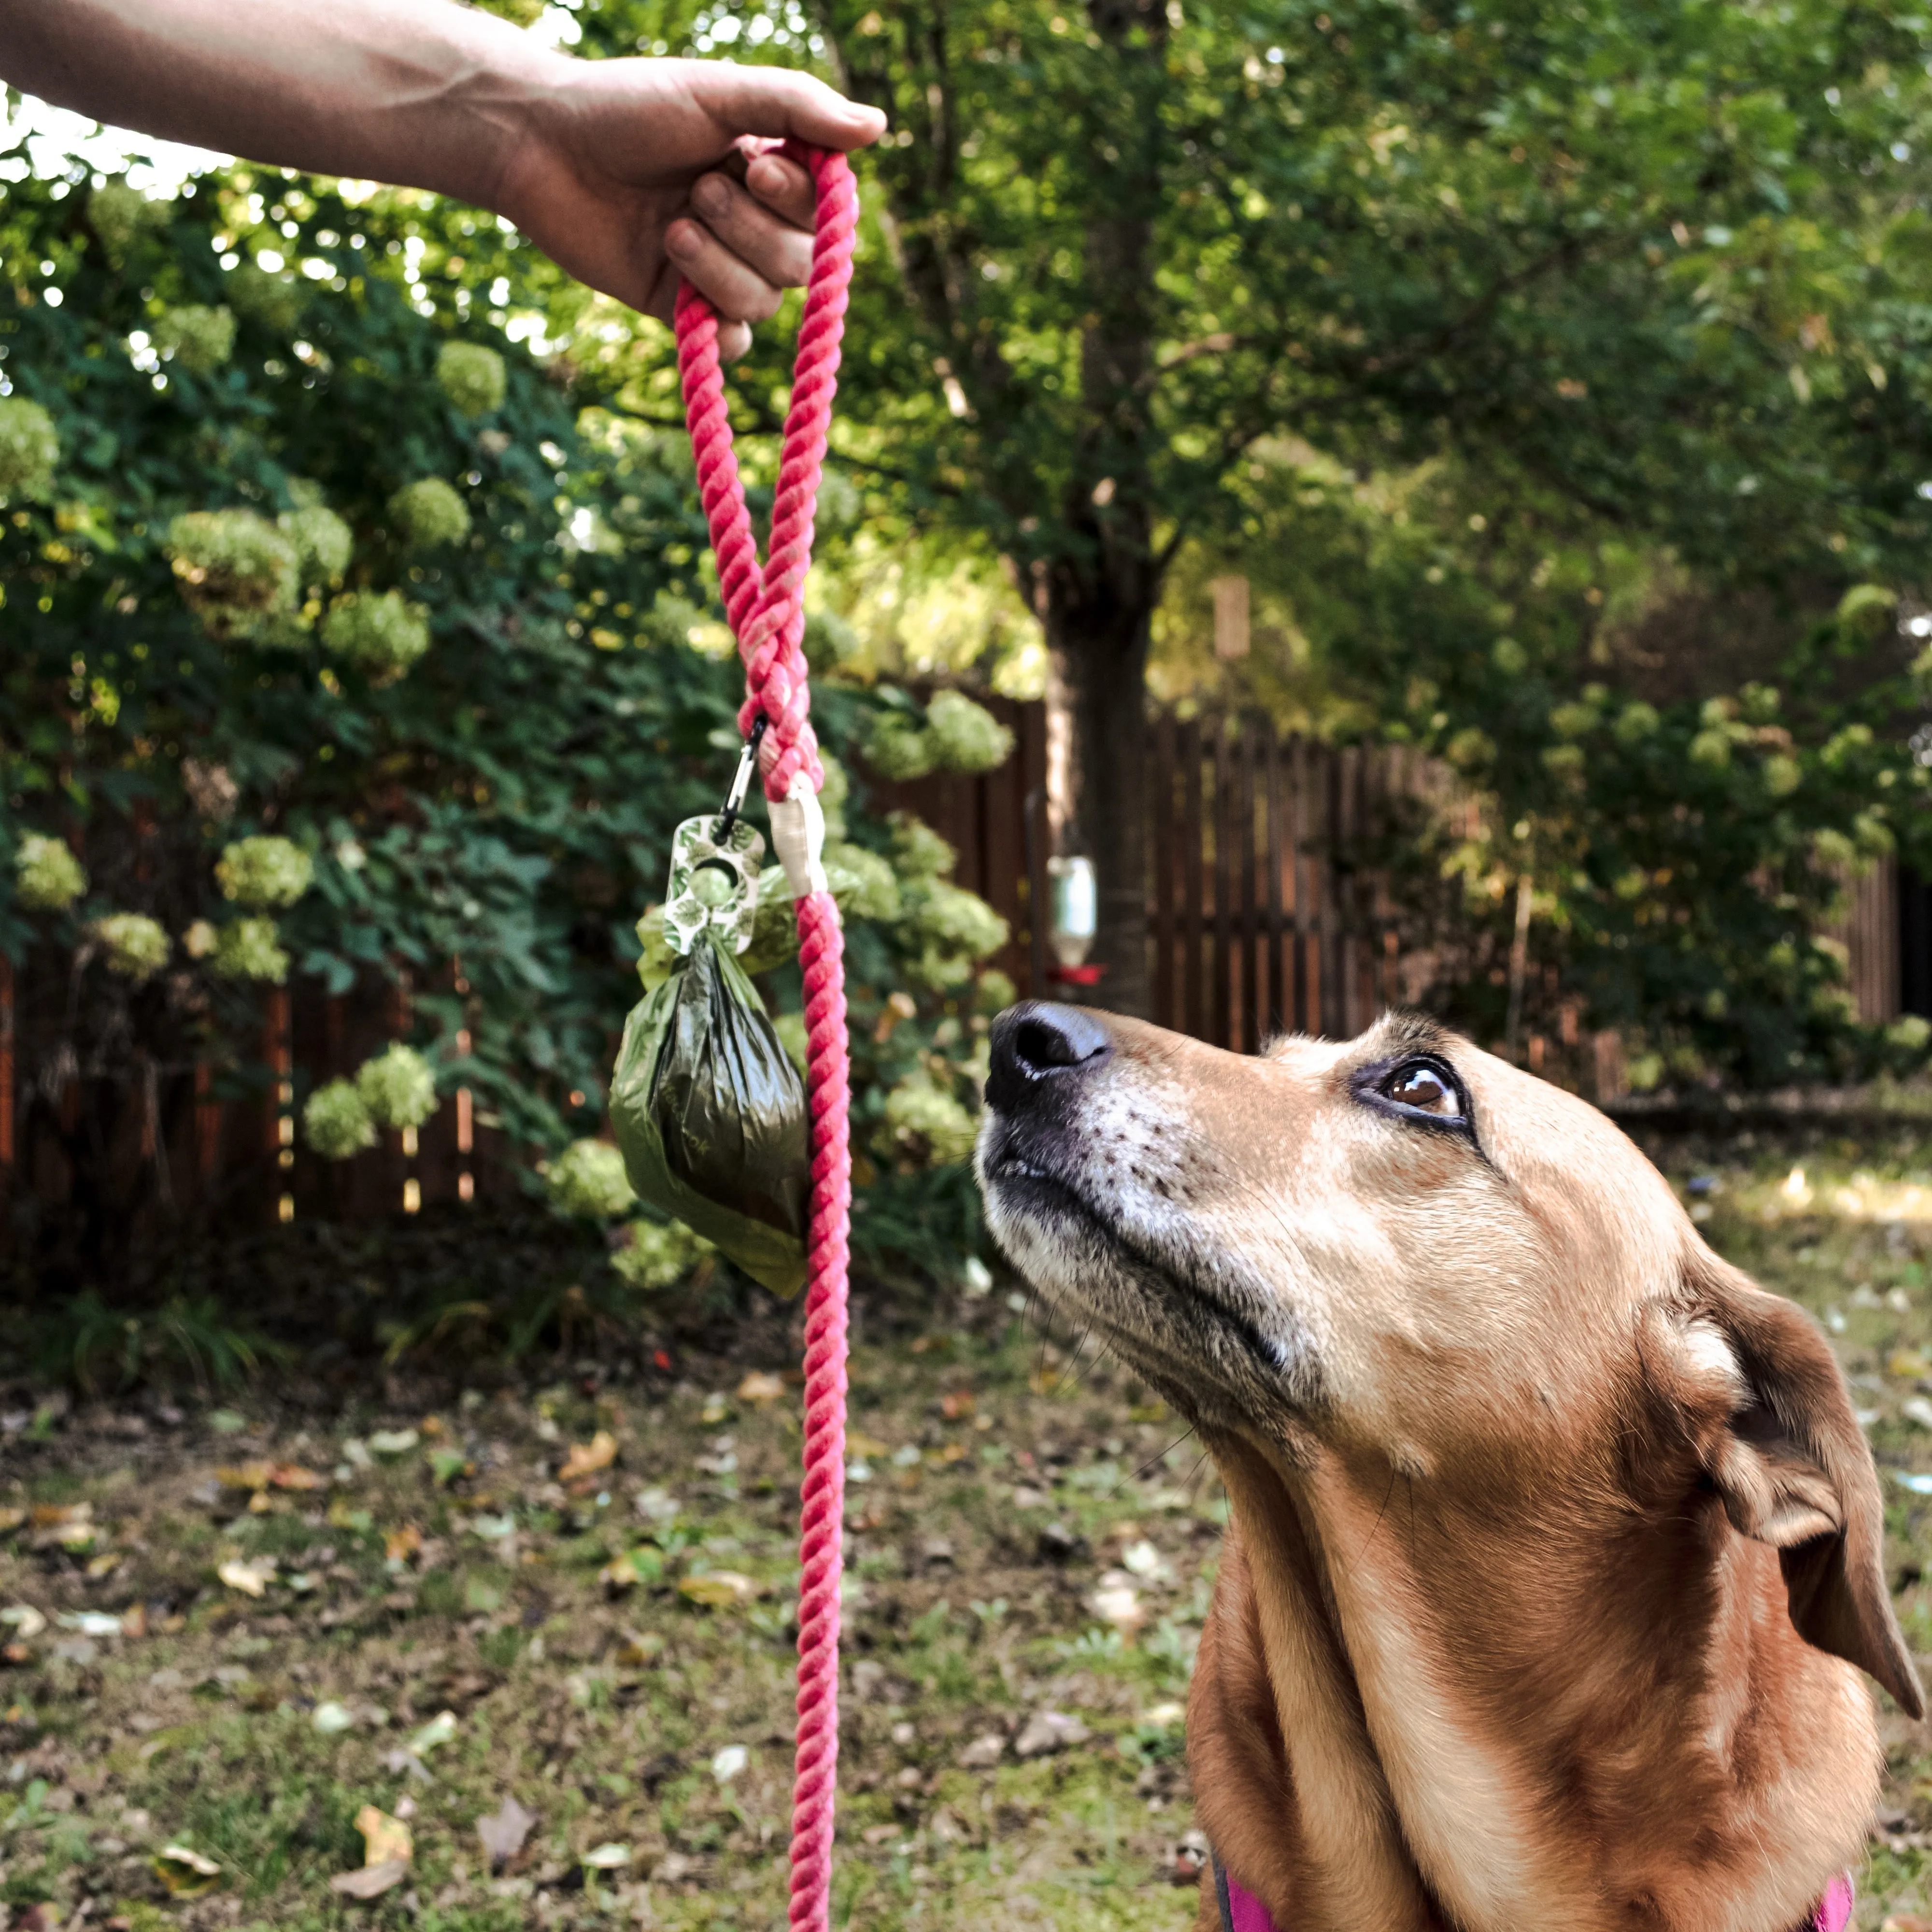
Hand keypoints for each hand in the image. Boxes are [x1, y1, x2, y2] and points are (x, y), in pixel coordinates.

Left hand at [495, 57, 884, 358]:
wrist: (542, 146)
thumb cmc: (627, 108)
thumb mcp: (718, 92)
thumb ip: (798, 106)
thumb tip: (879, 127)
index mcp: (768, 175)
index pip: (823, 212)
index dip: (797, 200)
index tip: (754, 165)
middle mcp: (750, 226)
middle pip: (799, 263)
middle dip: (750, 229)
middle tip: (697, 188)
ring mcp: (717, 272)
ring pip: (764, 303)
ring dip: (720, 264)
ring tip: (670, 225)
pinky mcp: (681, 310)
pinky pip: (732, 343)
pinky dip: (718, 326)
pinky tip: (686, 293)